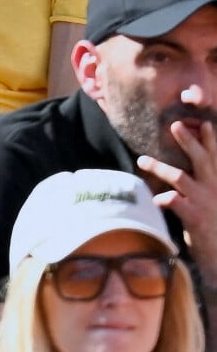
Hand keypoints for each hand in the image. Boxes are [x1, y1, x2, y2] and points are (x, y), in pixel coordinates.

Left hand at [138, 118, 216, 280]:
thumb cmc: (213, 228)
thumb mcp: (213, 202)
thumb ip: (204, 185)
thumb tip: (185, 171)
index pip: (216, 157)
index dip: (211, 140)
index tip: (205, 123)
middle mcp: (214, 189)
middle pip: (202, 159)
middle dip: (189, 141)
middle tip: (175, 125)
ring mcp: (205, 203)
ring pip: (180, 177)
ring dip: (160, 167)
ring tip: (142, 160)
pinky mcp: (195, 218)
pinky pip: (174, 202)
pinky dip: (161, 198)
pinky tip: (152, 199)